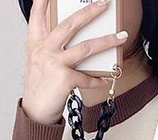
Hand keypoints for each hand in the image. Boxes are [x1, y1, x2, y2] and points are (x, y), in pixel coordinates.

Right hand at [22, 0, 127, 124]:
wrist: (35, 112)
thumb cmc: (40, 87)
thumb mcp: (38, 62)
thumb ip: (50, 47)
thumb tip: (72, 40)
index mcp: (36, 43)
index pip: (38, 14)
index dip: (44, 0)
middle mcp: (44, 49)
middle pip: (69, 25)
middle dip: (89, 12)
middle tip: (104, 3)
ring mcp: (54, 63)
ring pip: (86, 48)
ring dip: (107, 41)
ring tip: (121, 36)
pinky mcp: (64, 79)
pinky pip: (87, 78)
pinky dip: (97, 80)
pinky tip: (105, 79)